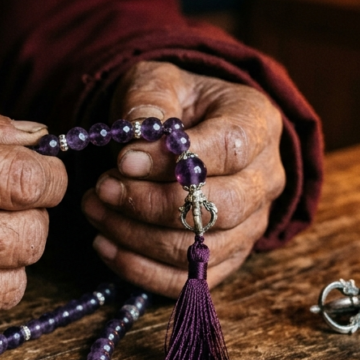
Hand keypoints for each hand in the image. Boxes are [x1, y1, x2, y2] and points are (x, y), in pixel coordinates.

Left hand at [81, 61, 284, 296]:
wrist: (181, 128)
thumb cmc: (170, 101)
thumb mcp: (156, 80)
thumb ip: (149, 101)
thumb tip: (136, 146)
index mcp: (258, 123)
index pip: (228, 150)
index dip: (172, 163)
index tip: (123, 161)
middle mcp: (266, 178)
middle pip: (221, 208)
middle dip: (151, 204)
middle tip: (101, 189)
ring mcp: (252, 222)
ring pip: (199, 249)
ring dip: (136, 236)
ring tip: (94, 209)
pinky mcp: (227, 256)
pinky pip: (187, 278)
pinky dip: (140, 268)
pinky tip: (104, 245)